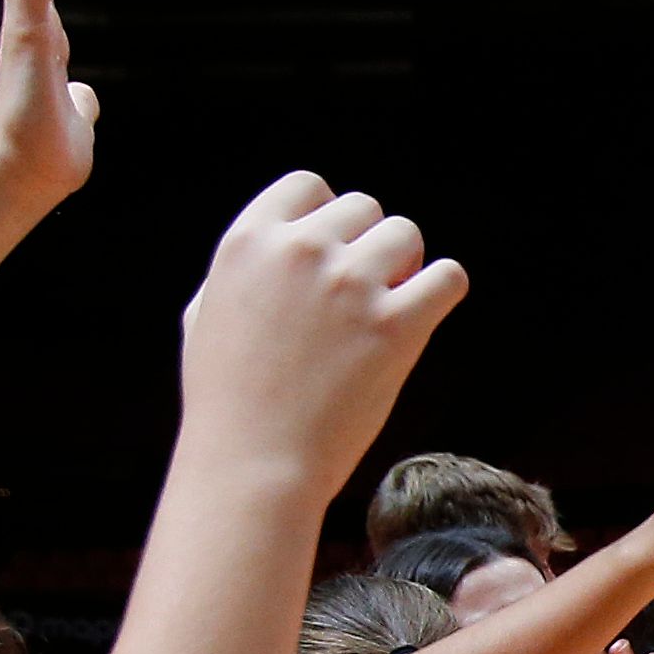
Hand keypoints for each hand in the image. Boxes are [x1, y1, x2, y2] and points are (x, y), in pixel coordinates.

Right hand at [180, 174, 467, 495]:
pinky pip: (447, 278)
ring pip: (407, 235)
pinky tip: (423, 317)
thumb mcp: (205, 317)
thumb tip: (275, 246)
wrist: (252, 466)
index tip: (331, 256)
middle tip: (360, 299)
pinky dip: (442, 291)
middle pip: (363, 208)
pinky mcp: (395, 325)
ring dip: (405, 267)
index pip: (308, 187)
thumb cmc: (226, 405)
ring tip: (387, 311)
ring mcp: (350, 284)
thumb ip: (243, 272)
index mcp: (249, 241)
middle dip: (367, 248)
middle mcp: (301, 250)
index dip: (327, 218)